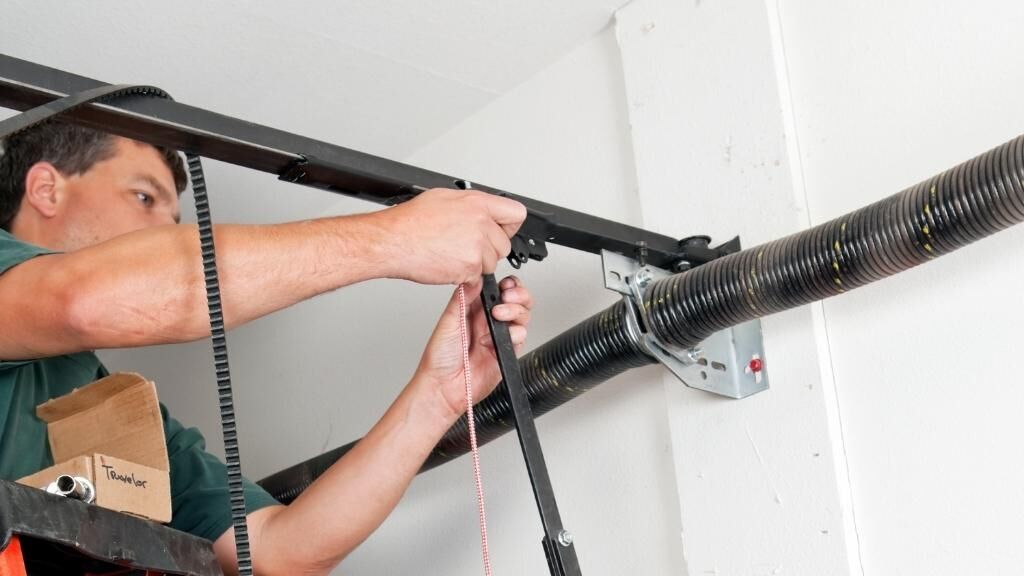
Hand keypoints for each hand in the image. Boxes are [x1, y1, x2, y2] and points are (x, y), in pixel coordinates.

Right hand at [375, 188, 526, 284]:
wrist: (392, 241)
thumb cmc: (410, 221)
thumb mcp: (443, 198)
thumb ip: (470, 205)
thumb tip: (481, 210)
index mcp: (477, 203)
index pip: (516, 214)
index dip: (508, 225)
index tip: (501, 230)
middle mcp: (481, 223)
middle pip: (504, 244)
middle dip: (489, 249)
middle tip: (466, 247)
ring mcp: (476, 247)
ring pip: (491, 263)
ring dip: (476, 264)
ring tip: (452, 254)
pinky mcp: (469, 268)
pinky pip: (477, 277)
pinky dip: (464, 275)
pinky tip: (447, 263)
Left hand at [413, 275, 533, 423]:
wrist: (444, 387)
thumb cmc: (440, 358)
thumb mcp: (448, 321)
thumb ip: (463, 299)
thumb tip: (475, 278)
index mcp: (473, 309)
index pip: (497, 290)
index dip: (506, 284)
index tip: (504, 284)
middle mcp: (488, 321)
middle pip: (516, 300)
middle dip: (518, 294)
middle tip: (508, 297)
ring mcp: (498, 336)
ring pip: (522, 316)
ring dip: (516, 311)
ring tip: (500, 315)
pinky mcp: (506, 352)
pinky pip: (521, 337)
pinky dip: (516, 333)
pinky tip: (501, 337)